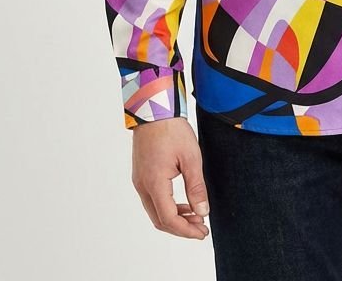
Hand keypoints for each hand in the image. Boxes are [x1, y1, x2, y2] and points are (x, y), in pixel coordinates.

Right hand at [131, 117, 210, 239]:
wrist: (154, 110)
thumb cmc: (172, 130)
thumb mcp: (191, 158)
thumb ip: (196, 187)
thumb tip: (202, 212)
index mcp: (154, 183)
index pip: (168, 219)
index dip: (186, 230)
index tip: (202, 232)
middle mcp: (142, 185)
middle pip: (159, 219)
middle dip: (181, 228)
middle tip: (201, 228)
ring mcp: (139, 181)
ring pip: (155, 211)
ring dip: (174, 218)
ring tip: (195, 216)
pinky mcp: (141, 175)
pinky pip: (152, 200)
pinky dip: (167, 206)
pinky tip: (183, 203)